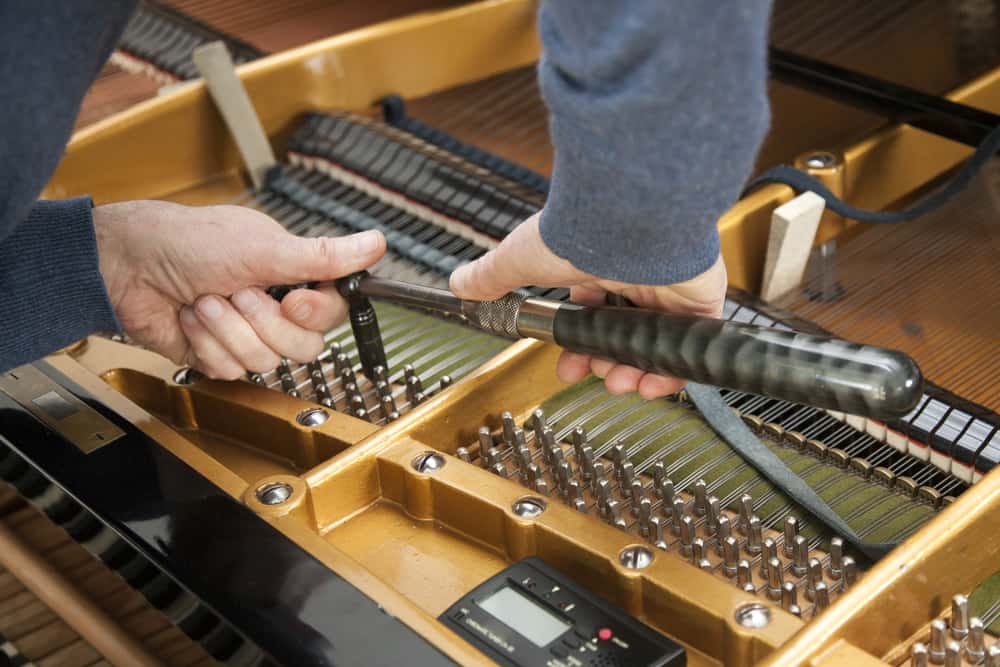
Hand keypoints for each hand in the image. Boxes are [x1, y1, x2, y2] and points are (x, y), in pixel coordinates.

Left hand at [95, 200, 385, 378]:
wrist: (126, 267)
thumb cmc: (189, 243)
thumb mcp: (265, 247)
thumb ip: (324, 255)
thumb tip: (377, 243)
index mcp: (293, 275)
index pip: (333, 311)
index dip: (315, 312)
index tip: (293, 299)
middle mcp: (274, 307)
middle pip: (304, 345)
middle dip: (263, 322)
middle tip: (238, 292)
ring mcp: (246, 334)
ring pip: (266, 361)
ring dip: (229, 328)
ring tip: (206, 300)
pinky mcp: (218, 356)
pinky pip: (231, 369)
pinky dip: (206, 343)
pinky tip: (190, 318)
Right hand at [450, 213, 726, 397]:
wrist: (627, 218)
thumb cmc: (578, 231)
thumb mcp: (519, 259)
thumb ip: (490, 277)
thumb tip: (458, 284)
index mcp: (597, 270)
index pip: (589, 319)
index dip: (577, 348)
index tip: (566, 367)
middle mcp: (635, 279)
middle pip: (621, 337)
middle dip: (603, 365)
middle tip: (592, 378)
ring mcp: (669, 290)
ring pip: (654, 346)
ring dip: (633, 372)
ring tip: (619, 383)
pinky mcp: (700, 300)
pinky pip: (691, 346)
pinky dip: (672, 370)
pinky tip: (652, 383)